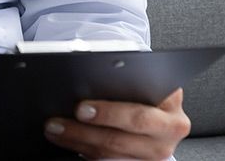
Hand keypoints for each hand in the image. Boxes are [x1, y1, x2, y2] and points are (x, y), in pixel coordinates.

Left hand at [43, 87, 189, 158]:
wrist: (157, 98)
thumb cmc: (140, 80)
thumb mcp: (137, 73)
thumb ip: (118, 76)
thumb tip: (80, 73)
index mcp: (170, 102)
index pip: (138, 112)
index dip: (108, 113)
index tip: (80, 109)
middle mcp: (169, 129)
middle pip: (123, 137)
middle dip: (86, 131)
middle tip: (57, 123)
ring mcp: (158, 150)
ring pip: (114, 153)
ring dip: (79, 142)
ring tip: (55, 130)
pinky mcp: (144, 160)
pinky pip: (112, 160)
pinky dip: (86, 150)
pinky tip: (68, 140)